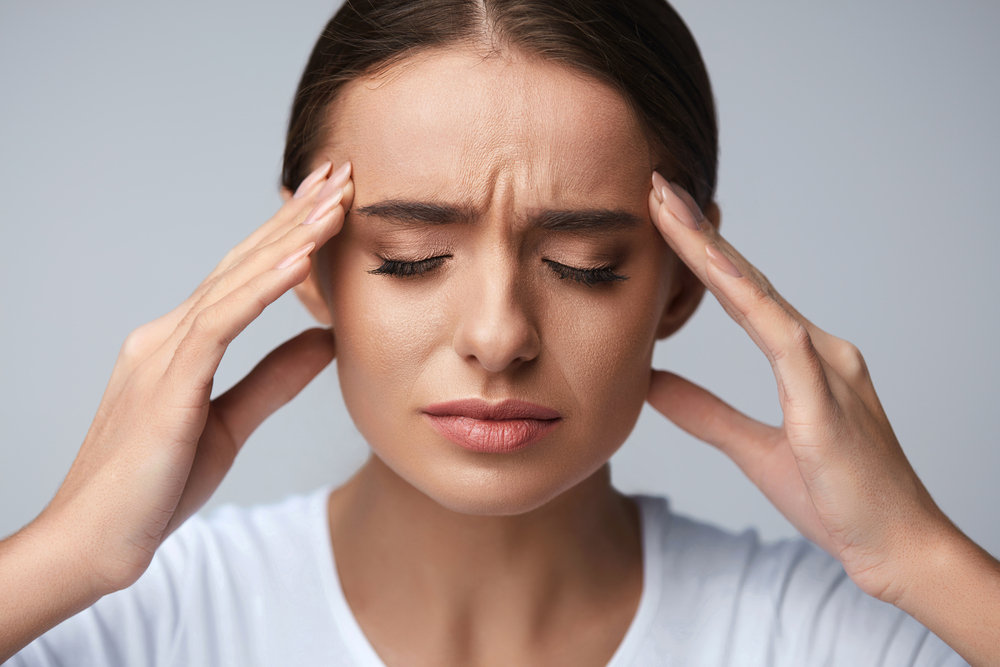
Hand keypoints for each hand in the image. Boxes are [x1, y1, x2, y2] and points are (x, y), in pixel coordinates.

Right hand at [38, 161, 353, 594]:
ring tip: (334, 200)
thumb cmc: (154, 488)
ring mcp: (161, 355)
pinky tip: (298, 260)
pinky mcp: (166, 385)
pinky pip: (220, 325)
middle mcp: (167, 335)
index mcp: (180, 344)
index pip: (243, 276)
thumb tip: (325, 340)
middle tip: (339, 173)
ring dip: (288, 238)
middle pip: (241, 262)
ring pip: (234, 281)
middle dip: (293, 216)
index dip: (287, 236)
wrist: (95, 544)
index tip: (329, 202)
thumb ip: (274, 379)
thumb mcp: (231, 424)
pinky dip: (261, 289)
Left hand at [644, 172, 951, 604]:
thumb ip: (703, 412)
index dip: (701, 254)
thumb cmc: (836, 499)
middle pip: (747, 280)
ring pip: (760, 296)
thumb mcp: (750, 450)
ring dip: (712, 251)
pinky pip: (783, 343)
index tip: (661, 216)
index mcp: (803, 358)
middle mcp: (820, 349)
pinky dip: (749, 304)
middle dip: (699, 232)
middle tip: (657, 187)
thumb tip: (651, 383)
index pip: (741, 293)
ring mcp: (828, 369)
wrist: (897, 548)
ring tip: (671, 209)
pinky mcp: (826, 402)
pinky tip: (715, 273)